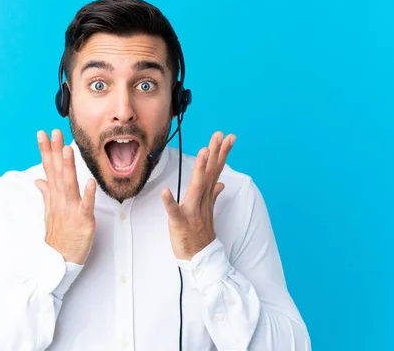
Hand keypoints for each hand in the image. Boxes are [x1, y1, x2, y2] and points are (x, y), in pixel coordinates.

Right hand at [34, 129, 96, 264]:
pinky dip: (88, 194)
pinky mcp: (83, 221)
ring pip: (69, 185)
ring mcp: (71, 210)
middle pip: (57, 172)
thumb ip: (46, 194)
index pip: (49, 169)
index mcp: (54, 197)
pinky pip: (86, 206)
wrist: (59, 262)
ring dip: (68, 167)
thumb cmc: (58, 237)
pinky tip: (90, 181)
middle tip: (53, 132)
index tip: (42, 134)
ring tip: (67, 149)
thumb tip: (38, 179)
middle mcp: (60, 201)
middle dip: (55, 151)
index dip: (46, 151)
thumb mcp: (49, 213)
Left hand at [161, 131, 235, 259]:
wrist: (201, 259)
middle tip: (220, 135)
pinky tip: (165, 191)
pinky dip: (169, 202)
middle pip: (210, 173)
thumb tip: (221, 183)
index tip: (228, 137)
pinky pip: (174, 211)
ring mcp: (192, 211)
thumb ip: (213, 195)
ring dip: (200, 169)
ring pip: (196, 187)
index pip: (215, 171)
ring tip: (203, 151)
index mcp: (206, 197)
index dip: (221, 153)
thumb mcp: (208, 212)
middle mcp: (201, 201)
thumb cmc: (201, 235)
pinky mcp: (180, 223)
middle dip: (215, 153)